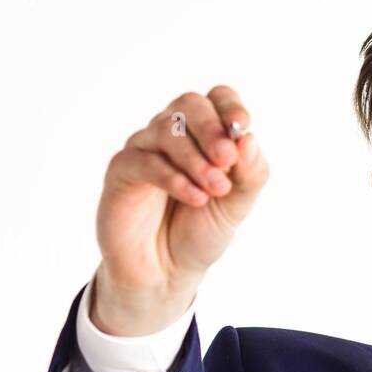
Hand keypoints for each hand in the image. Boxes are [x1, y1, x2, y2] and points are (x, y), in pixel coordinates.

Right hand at [92, 85, 268, 333]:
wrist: (167, 271)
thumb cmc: (201, 231)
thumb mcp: (237, 205)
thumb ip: (250, 173)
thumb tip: (249, 138)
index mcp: (204, 136)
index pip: (217, 99)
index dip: (230, 106)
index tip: (242, 126)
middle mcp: (173, 136)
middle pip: (189, 105)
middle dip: (212, 129)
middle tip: (227, 160)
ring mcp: (145, 150)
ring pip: (166, 130)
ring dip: (196, 159)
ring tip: (215, 189)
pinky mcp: (121, 171)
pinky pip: (144, 161)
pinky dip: (174, 178)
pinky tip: (195, 198)